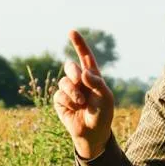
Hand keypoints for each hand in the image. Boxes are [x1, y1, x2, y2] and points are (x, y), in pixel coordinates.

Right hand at [53, 29, 114, 158]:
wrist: (93, 133)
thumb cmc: (103, 115)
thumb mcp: (106, 98)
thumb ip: (97, 82)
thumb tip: (83, 71)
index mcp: (92, 76)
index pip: (85, 56)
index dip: (79, 44)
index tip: (72, 32)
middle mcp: (79, 81)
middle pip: (70, 66)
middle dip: (74, 72)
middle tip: (80, 81)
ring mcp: (68, 90)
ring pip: (64, 81)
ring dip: (73, 92)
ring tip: (81, 102)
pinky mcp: (60, 101)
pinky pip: (59, 95)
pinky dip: (68, 102)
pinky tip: (74, 109)